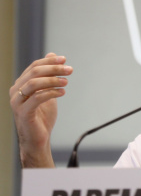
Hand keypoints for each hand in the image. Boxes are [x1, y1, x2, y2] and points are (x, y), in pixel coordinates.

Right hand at [9, 53, 72, 167]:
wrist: (38, 139)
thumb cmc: (42, 117)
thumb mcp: (48, 92)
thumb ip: (49, 76)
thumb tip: (53, 55)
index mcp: (21, 84)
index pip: (34, 67)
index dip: (49, 61)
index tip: (65, 60)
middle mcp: (16, 91)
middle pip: (34, 72)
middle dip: (54, 69)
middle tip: (69, 70)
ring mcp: (18, 102)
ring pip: (34, 83)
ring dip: (53, 80)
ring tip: (66, 82)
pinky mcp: (23, 112)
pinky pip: (37, 98)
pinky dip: (51, 93)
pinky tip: (62, 93)